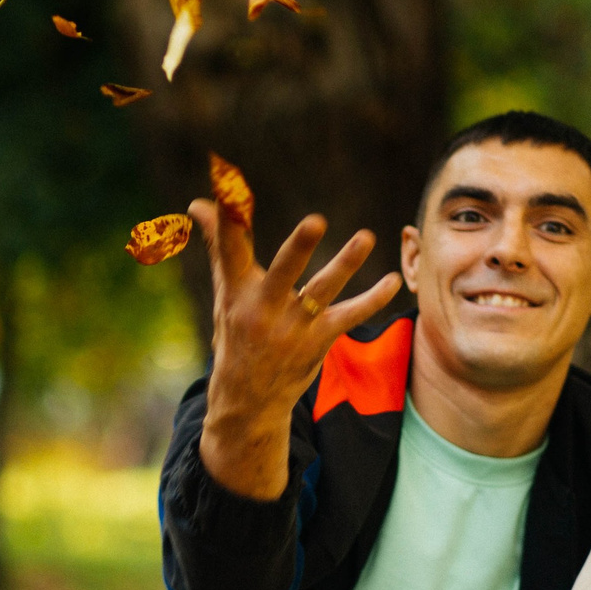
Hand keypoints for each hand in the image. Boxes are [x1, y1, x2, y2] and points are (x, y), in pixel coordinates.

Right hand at [193, 205, 404, 501]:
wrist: (247, 400)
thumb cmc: (235, 335)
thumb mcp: (225, 293)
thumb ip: (220, 246)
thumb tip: (197, 204)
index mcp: (237, 294)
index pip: (230, 250)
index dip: (228, 221)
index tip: (226, 189)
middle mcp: (263, 310)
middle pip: (283, 273)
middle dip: (298, 248)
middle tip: (315, 221)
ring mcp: (293, 328)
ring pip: (323, 291)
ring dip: (345, 264)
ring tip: (366, 237)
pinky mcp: (318, 341)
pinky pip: (349, 316)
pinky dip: (373, 299)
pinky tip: (392, 280)